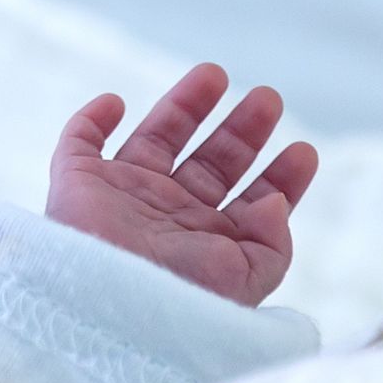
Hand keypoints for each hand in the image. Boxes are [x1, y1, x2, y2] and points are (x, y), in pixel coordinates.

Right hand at [46, 65, 315, 305]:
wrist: (110, 307)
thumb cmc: (180, 302)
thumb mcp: (246, 279)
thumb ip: (272, 243)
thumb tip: (275, 201)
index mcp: (210, 239)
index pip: (252, 199)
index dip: (281, 175)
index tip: (304, 151)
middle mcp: (170, 213)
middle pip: (212, 160)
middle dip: (243, 129)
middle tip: (268, 98)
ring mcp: (123, 195)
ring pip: (156, 138)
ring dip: (184, 105)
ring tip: (215, 74)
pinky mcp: (78, 183)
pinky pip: (80, 141)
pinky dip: (92, 118)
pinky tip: (116, 102)